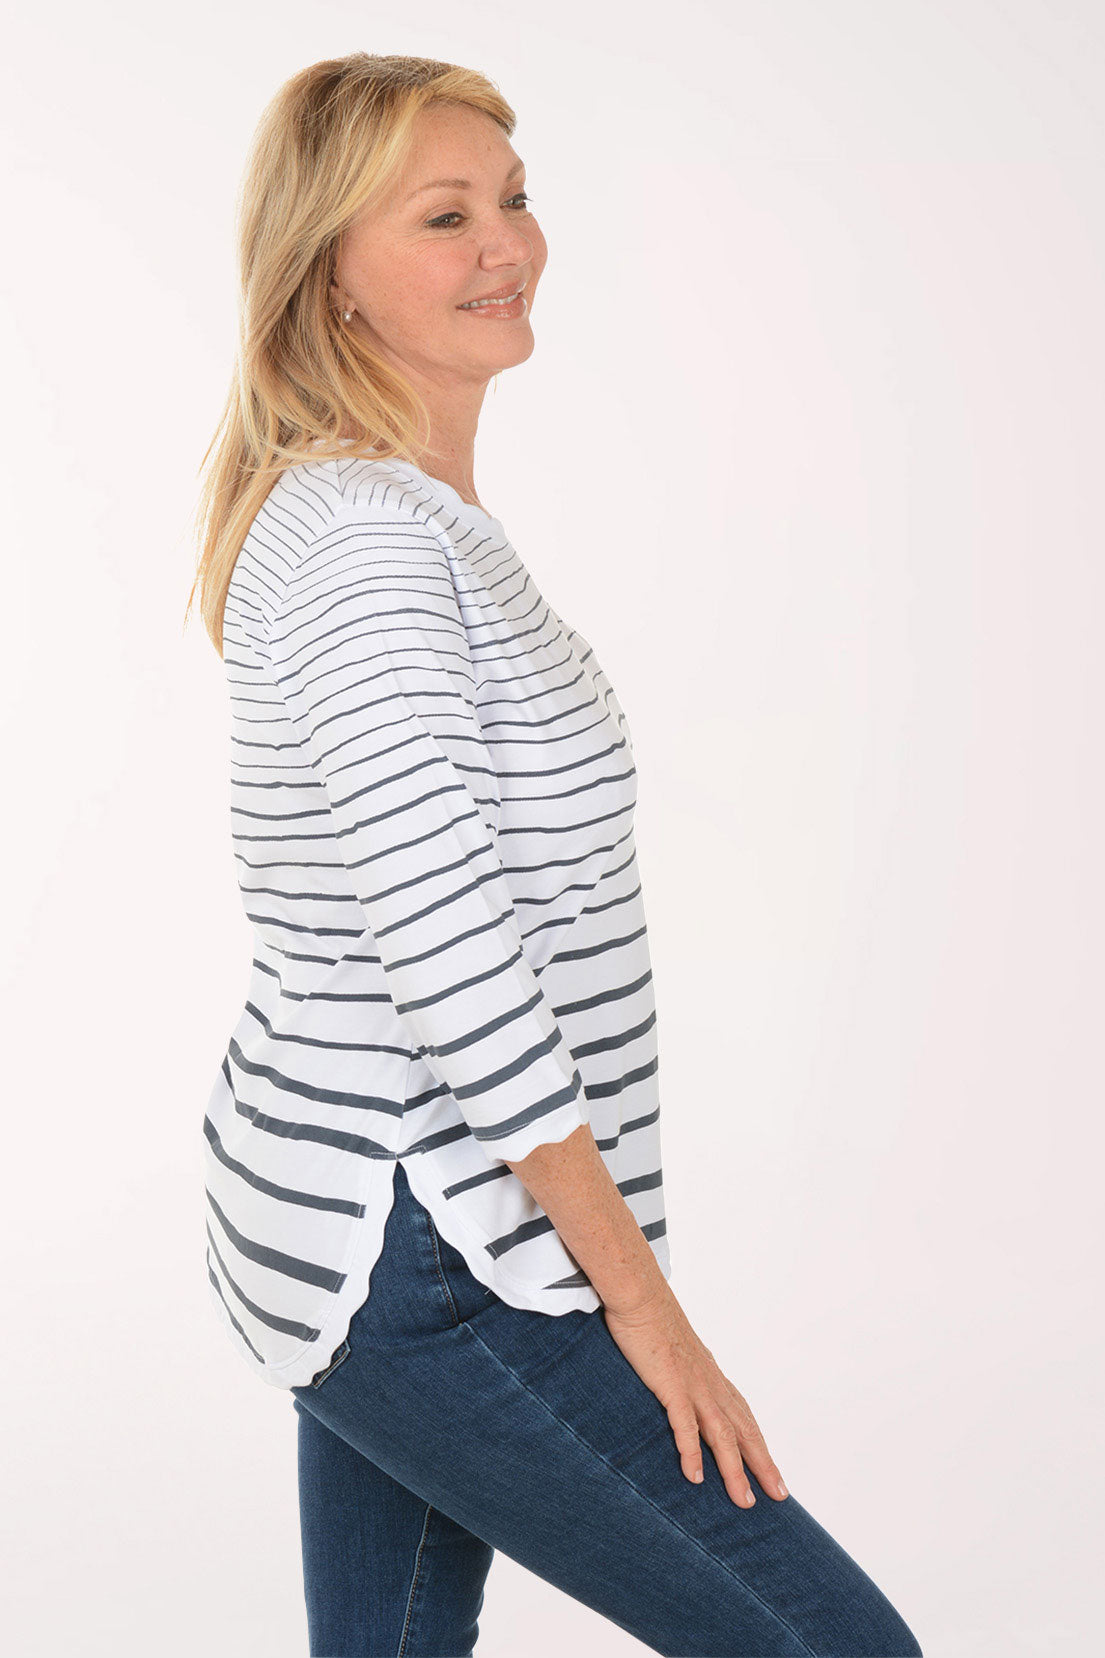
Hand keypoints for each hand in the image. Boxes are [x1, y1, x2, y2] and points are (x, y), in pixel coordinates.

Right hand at [602, 1283, 788, 1507]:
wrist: (640, 1293)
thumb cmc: (653, 1320)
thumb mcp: (676, 1353)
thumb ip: (684, 1376)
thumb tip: (682, 1395)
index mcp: (712, 1377)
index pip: (744, 1418)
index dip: (760, 1447)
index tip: (773, 1474)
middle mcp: (710, 1383)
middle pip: (743, 1430)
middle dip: (762, 1465)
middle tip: (778, 1495)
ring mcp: (693, 1383)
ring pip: (721, 1434)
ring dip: (734, 1470)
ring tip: (744, 1501)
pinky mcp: (670, 1382)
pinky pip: (684, 1422)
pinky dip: (691, 1450)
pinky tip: (695, 1477)